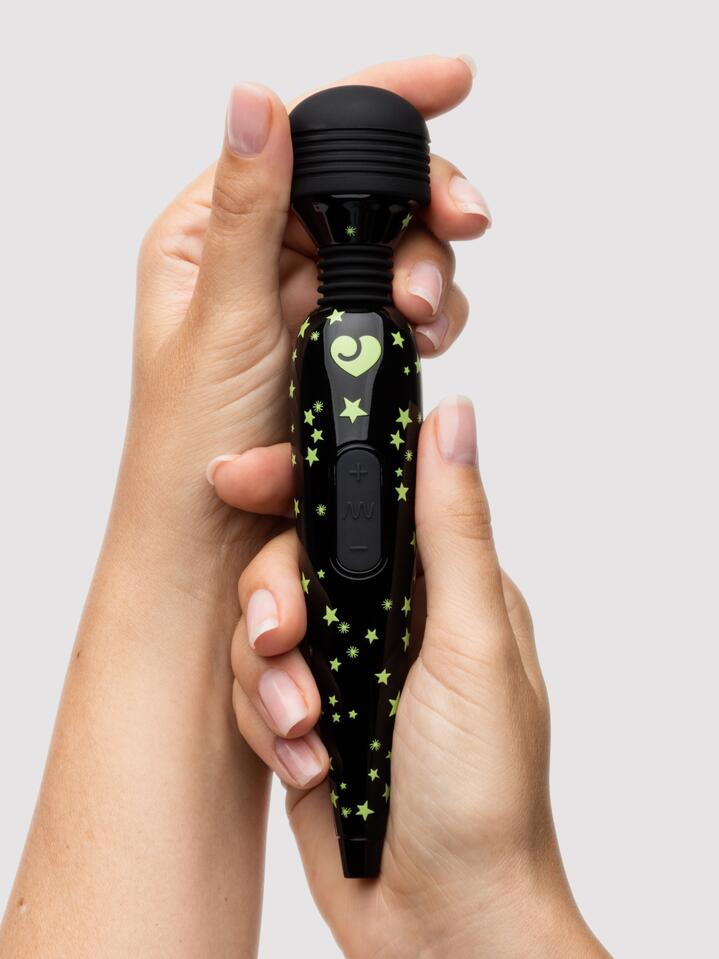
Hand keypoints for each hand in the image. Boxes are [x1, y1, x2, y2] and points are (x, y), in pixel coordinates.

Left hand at [115, 56, 488, 600]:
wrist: (215, 544)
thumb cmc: (188, 443)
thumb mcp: (221, 318)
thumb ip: (247, 210)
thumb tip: (254, 101)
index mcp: (216, 233)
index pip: (303, 138)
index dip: (379, 101)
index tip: (450, 82)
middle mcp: (265, 260)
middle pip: (365, 191)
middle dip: (425, 204)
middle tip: (462, 222)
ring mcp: (308, 304)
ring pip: (395, 251)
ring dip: (429, 272)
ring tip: (423, 316)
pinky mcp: (341, 346)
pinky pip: (399, 308)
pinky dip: (424, 318)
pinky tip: (422, 339)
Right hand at [212, 397, 610, 957]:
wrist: (443, 920)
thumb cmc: (484, 794)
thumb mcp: (474, 644)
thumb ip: (454, 530)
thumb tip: (454, 421)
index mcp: (439, 585)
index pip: (360, 498)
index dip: (297, 479)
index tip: (242, 477)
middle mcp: (389, 618)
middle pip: (294, 558)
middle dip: (274, 595)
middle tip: (283, 636)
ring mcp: (344, 669)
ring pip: (262, 627)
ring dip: (274, 679)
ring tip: (311, 729)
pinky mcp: (307, 720)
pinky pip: (255, 690)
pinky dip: (271, 726)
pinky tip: (312, 768)